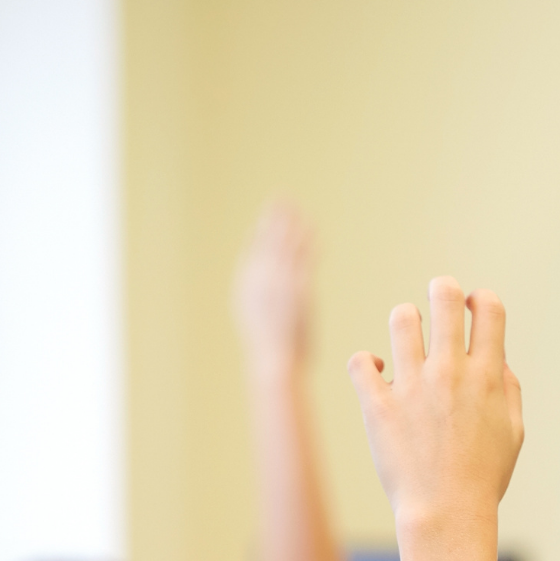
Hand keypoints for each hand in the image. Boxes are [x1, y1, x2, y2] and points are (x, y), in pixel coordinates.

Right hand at [234, 203, 313, 361]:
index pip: (252, 254)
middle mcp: (259, 280)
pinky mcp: (298, 286)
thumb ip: (263, 311)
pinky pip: (303, 256)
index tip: (265, 223)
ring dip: (291, 222)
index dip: (259, 237)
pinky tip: (312, 227)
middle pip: (267, 241)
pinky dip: (307, 240)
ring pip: (285, 244)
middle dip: (273, 219)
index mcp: (246, 289)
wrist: (275, 361)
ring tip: (296, 204)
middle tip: (280, 198)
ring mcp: (278, 281)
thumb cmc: (271, 355)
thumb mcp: (261, 329)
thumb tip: (270, 317)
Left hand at [348, 277, 523, 560]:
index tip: (470, 311)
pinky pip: (360, 361)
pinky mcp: (378, 406)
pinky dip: (366, 362)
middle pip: (443, 294)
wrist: (446, 514)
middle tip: (436, 308)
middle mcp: (450, 372)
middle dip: (441, 291)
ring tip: (406, 343)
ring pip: (401, 318)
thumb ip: (508, 390)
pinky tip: (376, 373)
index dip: (479, 299)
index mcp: (487, 376)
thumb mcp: (513, 434)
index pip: (488, 307)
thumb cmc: (482, 478)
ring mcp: (412, 386)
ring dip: (405, 322)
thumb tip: (498, 360)